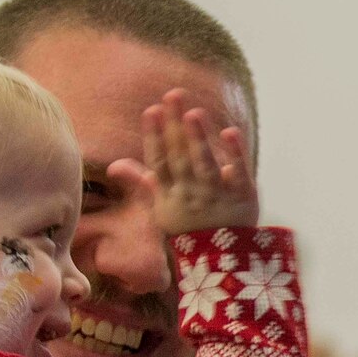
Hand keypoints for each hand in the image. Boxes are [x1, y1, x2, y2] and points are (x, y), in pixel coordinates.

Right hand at [109, 89, 259, 235]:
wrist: (222, 262)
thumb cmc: (189, 227)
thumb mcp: (162, 207)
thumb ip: (143, 181)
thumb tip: (114, 166)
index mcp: (170, 194)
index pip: (159, 162)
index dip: (154, 137)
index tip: (151, 111)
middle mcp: (191, 194)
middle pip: (181, 157)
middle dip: (175, 126)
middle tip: (174, 95)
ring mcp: (217, 196)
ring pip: (206, 165)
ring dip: (199, 138)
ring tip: (194, 112)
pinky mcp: (243, 198)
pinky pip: (240, 174)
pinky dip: (235, 154)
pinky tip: (230, 132)